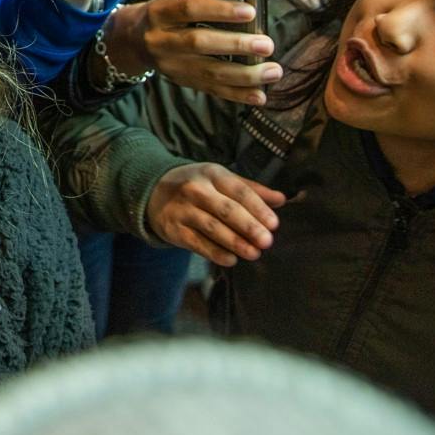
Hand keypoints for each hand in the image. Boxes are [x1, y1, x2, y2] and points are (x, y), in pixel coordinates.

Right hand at [102, 0, 280, 105]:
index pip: (189, 9)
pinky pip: (211, 90)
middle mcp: (161, 41)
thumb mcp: (173, 1)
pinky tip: (259, 95)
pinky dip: (238, 95)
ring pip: (209, 73)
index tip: (250, 11)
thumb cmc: (166, 15)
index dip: (220, 10)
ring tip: (273, 71)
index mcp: (160, 13)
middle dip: (237, 45)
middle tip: (267, 45)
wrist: (132, 41)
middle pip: (200, 44)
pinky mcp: (181, 81)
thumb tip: (246, 11)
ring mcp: (171, 65)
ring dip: (245, 75)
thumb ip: (202, 4)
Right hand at [147, 162, 285, 266]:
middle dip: (248, 226)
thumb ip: (251, 189)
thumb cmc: (198, 186)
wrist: (153, 191)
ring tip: (254, 253)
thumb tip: (282, 199)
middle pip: (226, 209)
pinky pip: (197, 243)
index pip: (238, 190)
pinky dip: (215, 253)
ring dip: (235, 242)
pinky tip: (231, 260)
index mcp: (212, 174)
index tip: (274, 224)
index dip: (257, 207)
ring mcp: (183, 210)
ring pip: (212, 228)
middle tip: (266, 241)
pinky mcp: (174, 229)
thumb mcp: (221, 180)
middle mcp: (196, 189)